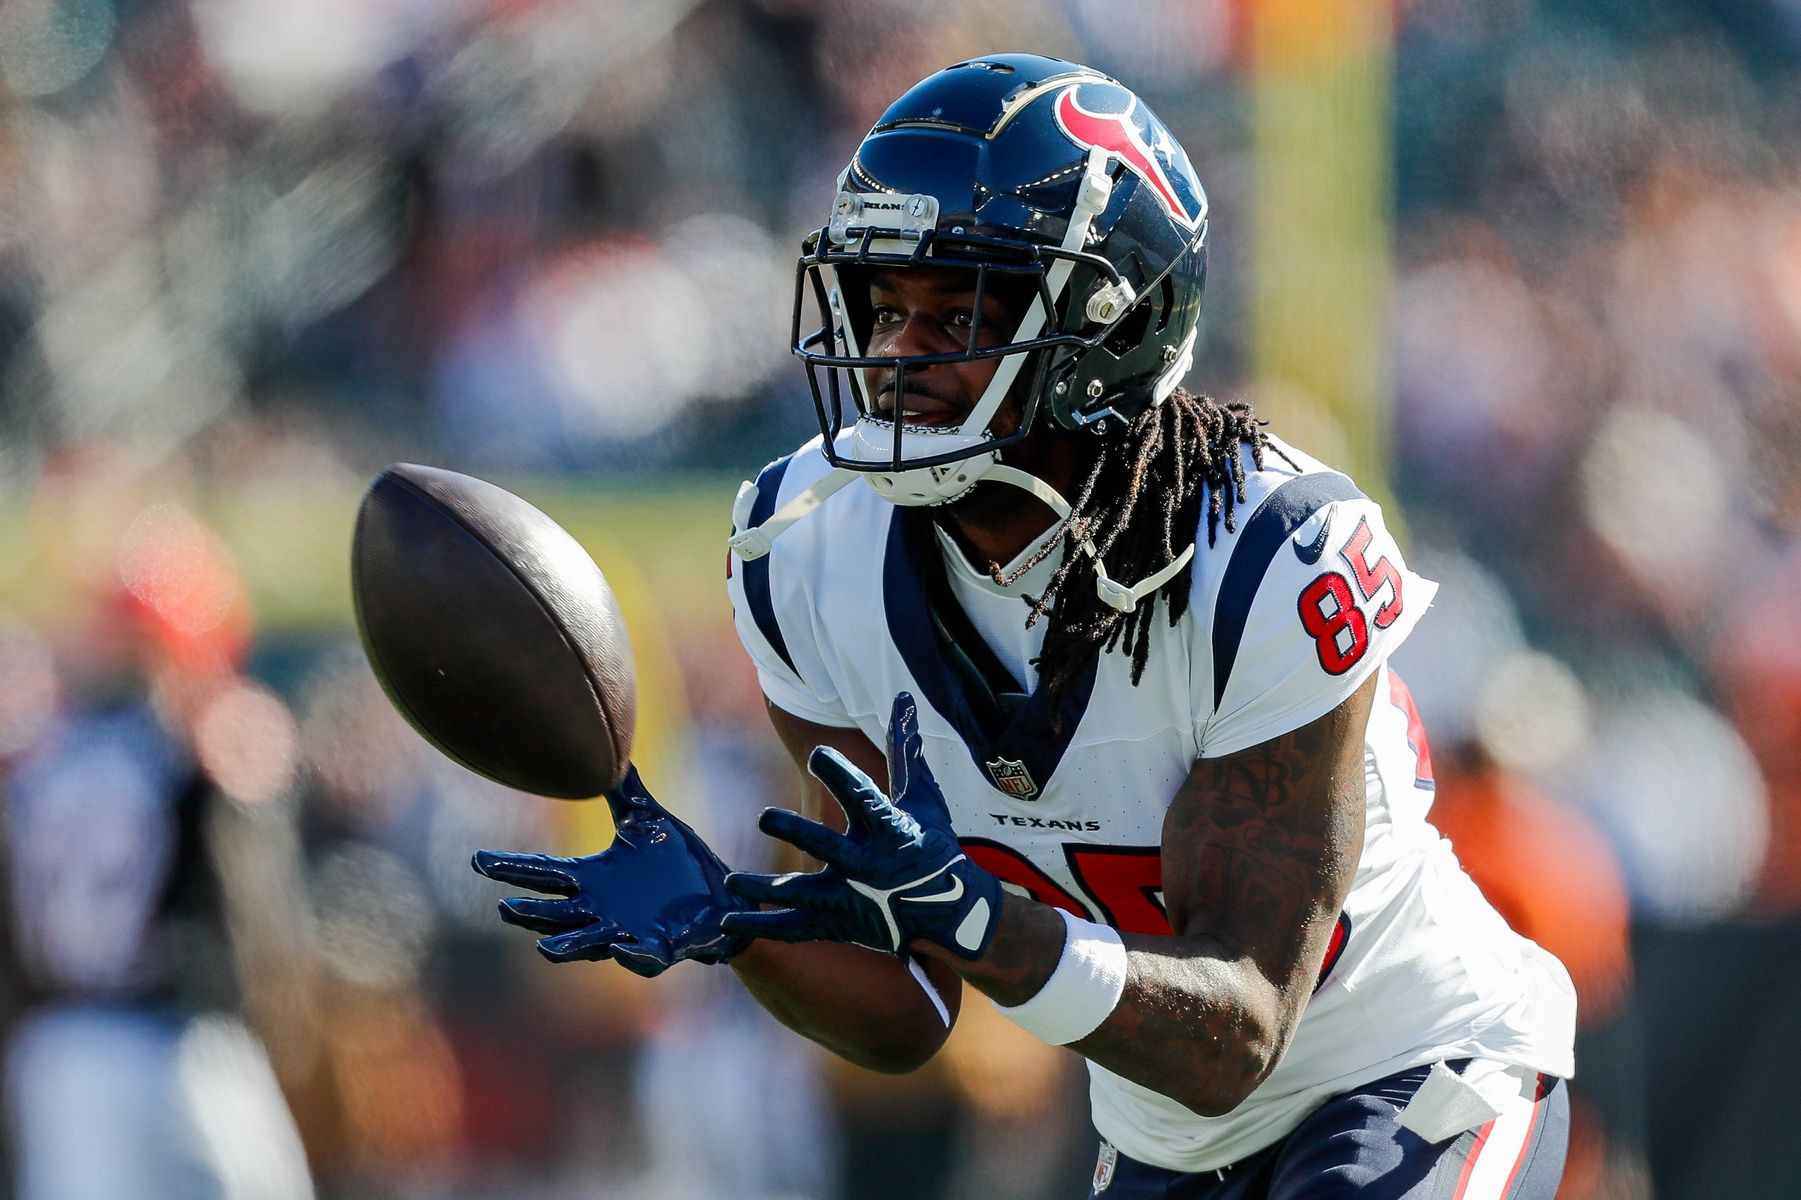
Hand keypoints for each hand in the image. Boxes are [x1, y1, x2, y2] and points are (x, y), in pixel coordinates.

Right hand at [471, 764, 748, 976]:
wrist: (723, 897)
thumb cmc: (680, 863)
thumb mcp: (649, 820)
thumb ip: (625, 790)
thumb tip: (607, 749)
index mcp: (593, 878)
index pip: (545, 873)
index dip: (512, 868)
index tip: (477, 860)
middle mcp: (601, 910)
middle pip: (557, 913)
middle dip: (532, 913)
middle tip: (505, 907)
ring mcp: (628, 933)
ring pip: (589, 943)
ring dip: (568, 946)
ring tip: (544, 949)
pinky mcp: (660, 948)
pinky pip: (642, 957)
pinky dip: (632, 956)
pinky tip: (621, 948)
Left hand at [723, 693, 1002, 959]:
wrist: (950, 909)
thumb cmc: (931, 844)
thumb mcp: (923, 797)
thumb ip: (904, 751)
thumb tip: (902, 699)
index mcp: (887, 828)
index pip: (862, 796)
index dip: (840, 775)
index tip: (816, 753)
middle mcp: (866, 863)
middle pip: (826, 845)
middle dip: (796, 832)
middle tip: (765, 817)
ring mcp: (851, 898)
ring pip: (802, 893)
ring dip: (766, 887)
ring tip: (731, 881)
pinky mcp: (840, 924)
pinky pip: (796, 928)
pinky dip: (762, 926)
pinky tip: (728, 922)